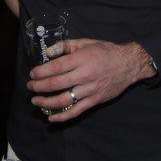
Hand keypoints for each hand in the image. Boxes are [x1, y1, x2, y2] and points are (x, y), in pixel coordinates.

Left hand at [26, 39, 154, 123]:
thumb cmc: (106, 51)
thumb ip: (66, 46)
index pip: (55, 68)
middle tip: (30, 87)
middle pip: (56, 84)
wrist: (129, 64)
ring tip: (35, 101)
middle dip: (39, 87)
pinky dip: (62, 117)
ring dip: (46, 102)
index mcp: (82, 59)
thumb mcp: (86, 43)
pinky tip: (51, 118)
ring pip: (63, 100)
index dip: (40, 72)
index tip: (32, 74)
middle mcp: (85, 75)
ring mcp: (90, 90)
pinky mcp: (95, 101)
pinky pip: (76, 111)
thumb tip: (48, 51)